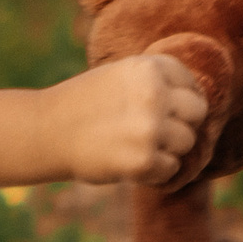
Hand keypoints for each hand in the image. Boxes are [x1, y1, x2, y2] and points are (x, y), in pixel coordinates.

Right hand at [52, 55, 209, 185]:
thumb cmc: (81, 106)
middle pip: (196, 113)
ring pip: (186, 142)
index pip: (191, 85)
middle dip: (177, 125)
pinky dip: (153, 173)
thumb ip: (155, 83)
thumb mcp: (119, 77)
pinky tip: (129, 166)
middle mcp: (154, 94)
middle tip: (149, 135)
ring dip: (165, 150)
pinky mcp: (143, 160)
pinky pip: (169, 169)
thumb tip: (200, 105)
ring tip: (135, 150)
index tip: (154, 112)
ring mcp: (150, 128)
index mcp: (149, 68)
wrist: (42, 133)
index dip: (176, 103)